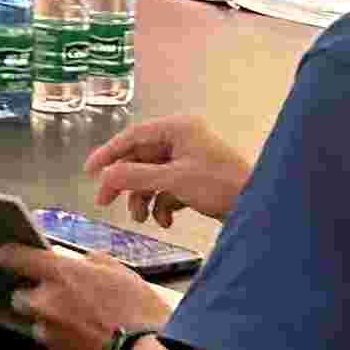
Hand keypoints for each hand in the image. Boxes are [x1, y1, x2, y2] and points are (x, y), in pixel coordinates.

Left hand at [0, 243, 173, 349]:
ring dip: (52, 325)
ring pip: (38, 325)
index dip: (10, 256)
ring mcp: (48, 334)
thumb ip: (93, 264)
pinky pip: (53, 349)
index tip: (10, 258)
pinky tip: (88, 347)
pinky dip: (65, 347)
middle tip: (61, 301)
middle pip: (19, 297)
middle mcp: (45, 303)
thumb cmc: (139, 312)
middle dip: (35, 298)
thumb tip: (82, 264)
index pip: (14, 257)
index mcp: (60, 274)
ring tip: (83, 329)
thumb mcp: (122, 274)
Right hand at [85, 111, 252, 228]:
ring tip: (141, 218)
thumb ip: (135, 177)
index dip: (108, 153)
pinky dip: (162, 205)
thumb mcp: (173, 180)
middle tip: (105, 201)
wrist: (260, 207)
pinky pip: (167, 189)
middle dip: (126, 183)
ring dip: (143, 198)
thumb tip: (103, 178)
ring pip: (152, 176)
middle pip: (140, 158)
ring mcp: (190, 160)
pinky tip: (166, 221)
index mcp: (178, 128)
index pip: (133, 135)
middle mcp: (183, 140)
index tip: (89, 172)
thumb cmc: (221, 185)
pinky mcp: (196, 180)